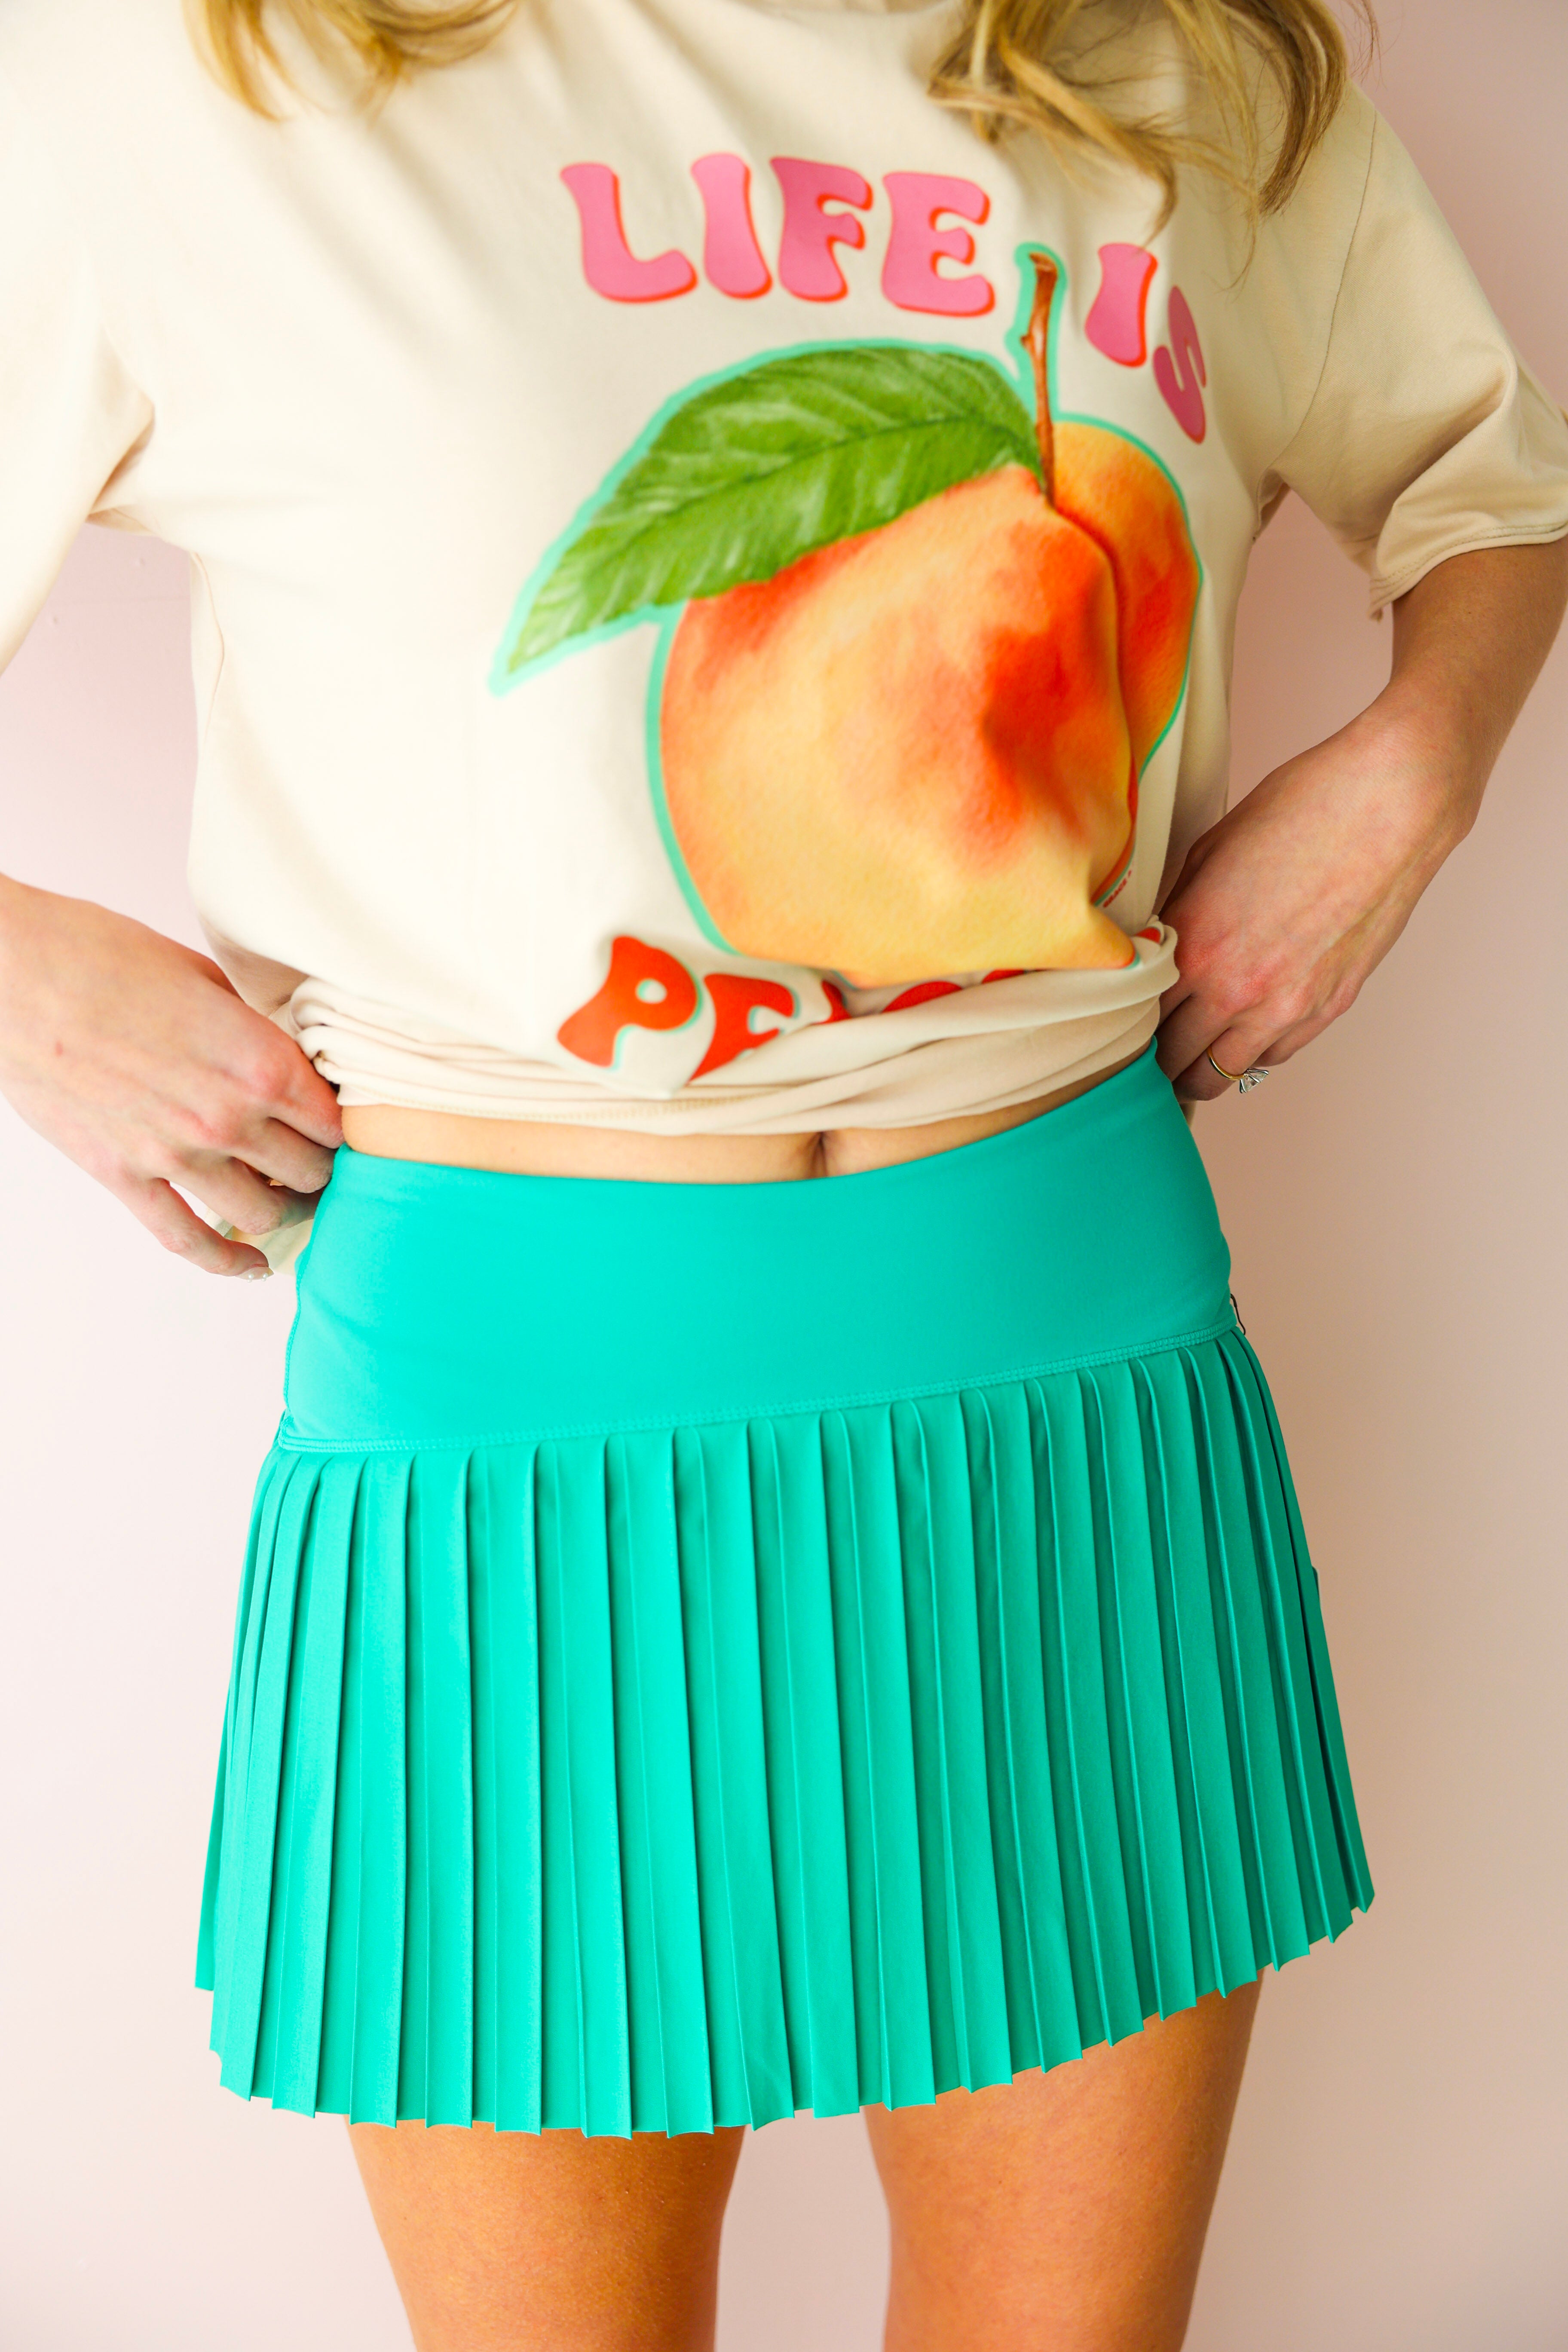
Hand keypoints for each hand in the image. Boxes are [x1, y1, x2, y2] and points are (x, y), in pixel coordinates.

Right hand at [0, 876, 341, 1275]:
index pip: (336, 1122)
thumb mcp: (204, 978)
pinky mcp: (123, 1177)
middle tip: (320, 1165)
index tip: (343, 1129)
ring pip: (263, 1213)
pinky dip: (226, 1261)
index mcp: (261, 1062)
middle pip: (310, 1173)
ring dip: (284, 1211)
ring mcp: (175, 1155)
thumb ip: (251, 1028)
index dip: (346, 1128)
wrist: (14, 975)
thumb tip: (282, 1054)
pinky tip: (252, 1265)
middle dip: (321, 1171)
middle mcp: (229, 1118)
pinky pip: (188, 1240)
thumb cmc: (101, 957)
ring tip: (290, 1202)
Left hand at [1155, 704, 1464, 1100]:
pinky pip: (1274, 1056)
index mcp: (1195, 946)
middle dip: (1158, 1059)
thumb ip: (1178, 909)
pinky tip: (1241, 1038)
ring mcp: (1287, 1005)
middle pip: (1174, 1059)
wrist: (1390, 805)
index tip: (1124, 1028)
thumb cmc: (1302, 809)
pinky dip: (1251, 1054)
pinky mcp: (1329, 1007)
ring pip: (1221, 1073)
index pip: (1140, 1018)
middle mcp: (1236, 989)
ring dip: (1200, 1071)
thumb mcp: (1210, 851)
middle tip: (1150, 1053)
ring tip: (1188, 1062)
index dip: (1128, 1026)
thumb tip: (1154, 942)